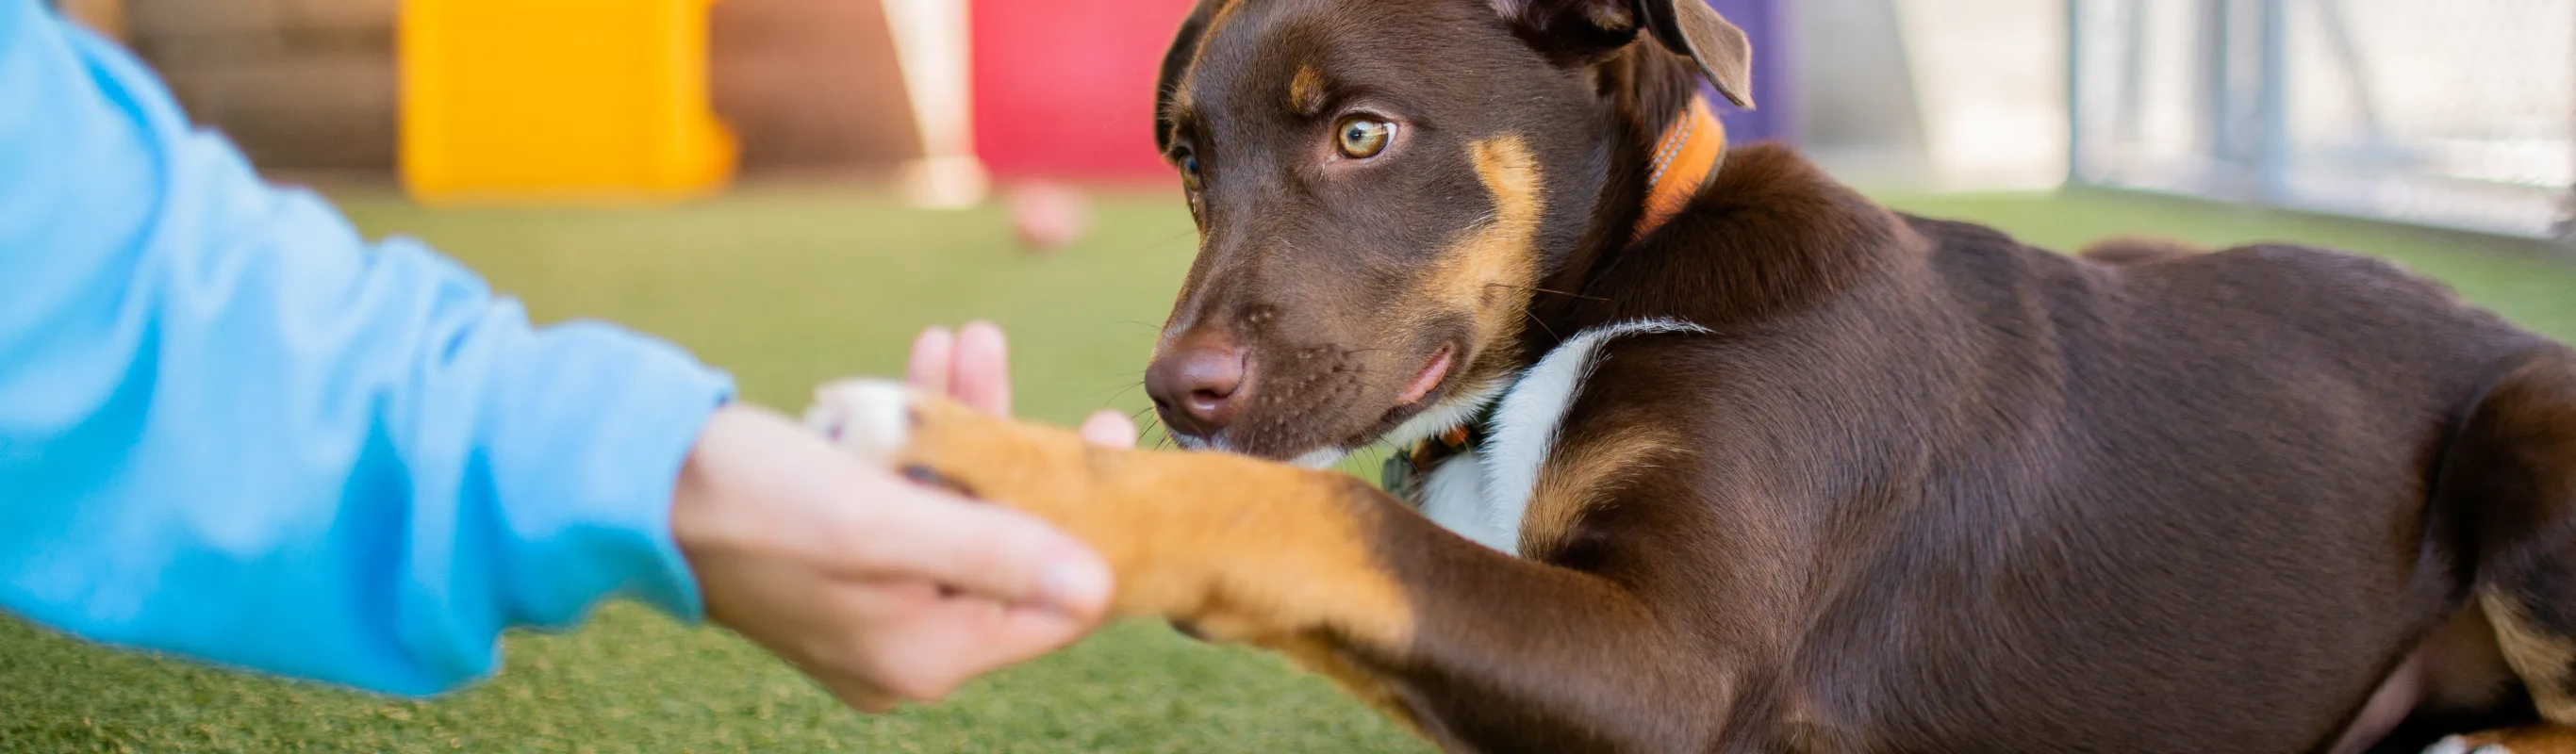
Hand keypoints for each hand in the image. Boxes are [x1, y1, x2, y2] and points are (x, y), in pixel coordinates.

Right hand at [671, 322, 1130, 711]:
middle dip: (1025, 452)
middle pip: (1008, 548)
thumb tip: (1100, 585)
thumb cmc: (752, 501)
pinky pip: (908, 497)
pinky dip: (922, 434)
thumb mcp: (884, 521)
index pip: (1052, 605)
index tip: (1108, 439)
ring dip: (971, 423)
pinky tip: (929, 361)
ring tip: (972, 341)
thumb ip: (995, 553)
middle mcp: (905, 644)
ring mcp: (873, 603)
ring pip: (957, 507)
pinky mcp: (842, 559)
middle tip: (1059, 388)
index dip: (1089, 522)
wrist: (630, 484)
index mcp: (926, 655)